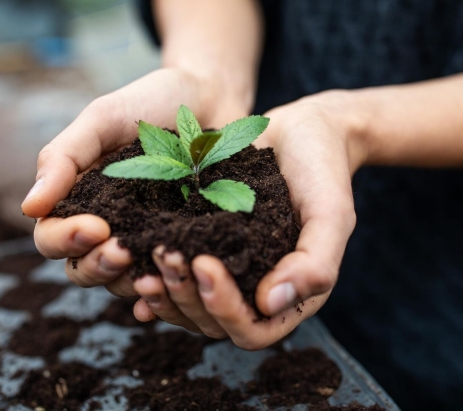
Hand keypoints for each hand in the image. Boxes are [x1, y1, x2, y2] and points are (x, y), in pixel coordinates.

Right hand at [21, 67, 248, 293]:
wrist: (211, 95)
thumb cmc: (149, 102)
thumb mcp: (102, 120)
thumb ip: (63, 158)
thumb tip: (28, 208)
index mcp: (79, 201)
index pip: (51, 237)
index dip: (65, 240)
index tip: (96, 227)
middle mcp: (108, 228)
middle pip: (83, 270)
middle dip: (98, 266)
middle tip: (123, 250)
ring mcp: (147, 240)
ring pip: (124, 283)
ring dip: (133, 282)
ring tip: (156, 266)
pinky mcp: (185, 246)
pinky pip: (170, 280)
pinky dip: (168, 291)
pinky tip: (175, 285)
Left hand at [134, 91, 359, 348]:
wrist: (304, 132)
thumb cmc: (324, 171)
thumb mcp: (331, 213)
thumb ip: (315, 263)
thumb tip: (269, 303)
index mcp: (290, 296)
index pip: (251, 330)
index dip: (223, 309)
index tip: (204, 263)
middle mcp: (254, 293)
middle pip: (211, 324)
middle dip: (184, 295)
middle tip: (166, 256)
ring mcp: (227, 273)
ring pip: (187, 306)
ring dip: (164, 288)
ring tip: (143, 257)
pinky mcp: (205, 248)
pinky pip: (175, 276)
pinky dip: (152, 272)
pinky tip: (131, 257)